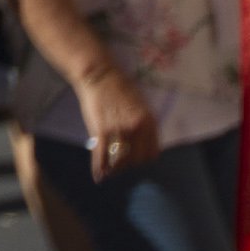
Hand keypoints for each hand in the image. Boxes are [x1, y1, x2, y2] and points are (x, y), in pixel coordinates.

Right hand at [76, 65, 159, 181]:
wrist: (99, 75)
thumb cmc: (118, 87)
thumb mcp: (139, 105)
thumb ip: (142, 123)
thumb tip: (140, 140)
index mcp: (150, 122)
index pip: (151, 153)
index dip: (143, 161)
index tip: (136, 163)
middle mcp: (138, 129)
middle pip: (136, 160)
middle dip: (128, 167)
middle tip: (120, 168)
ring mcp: (120, 130)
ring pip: (120, 160)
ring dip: (114, 170)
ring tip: (109, 173)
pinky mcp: (101, 131)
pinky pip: (102, 155)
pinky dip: (99, 168)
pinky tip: (98, 175)